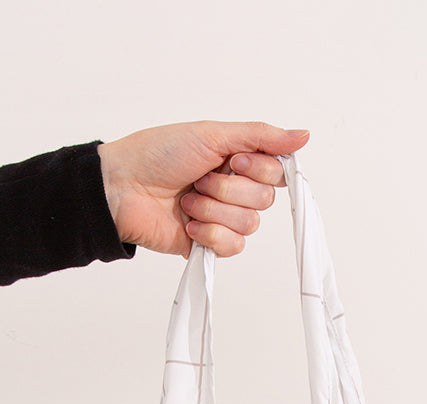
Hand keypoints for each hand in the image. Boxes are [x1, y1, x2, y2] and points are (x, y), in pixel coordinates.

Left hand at [97, 120, 309, 257]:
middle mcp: (233, 190)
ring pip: (249, 224)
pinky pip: (233, 247)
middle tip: (201, 178)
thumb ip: (261, 136)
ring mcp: (221, 219)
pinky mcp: (209, 245)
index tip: (232, 160)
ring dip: (214, 210)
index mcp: (238, 161)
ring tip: (188, 200)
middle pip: (265, 200)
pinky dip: (210, 234)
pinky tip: (189, 225)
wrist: (123, 188)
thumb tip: (303, 135)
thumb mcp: (212, 134)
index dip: (258, 169)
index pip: (276, 173)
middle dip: (230, 189)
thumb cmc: (159, 154)